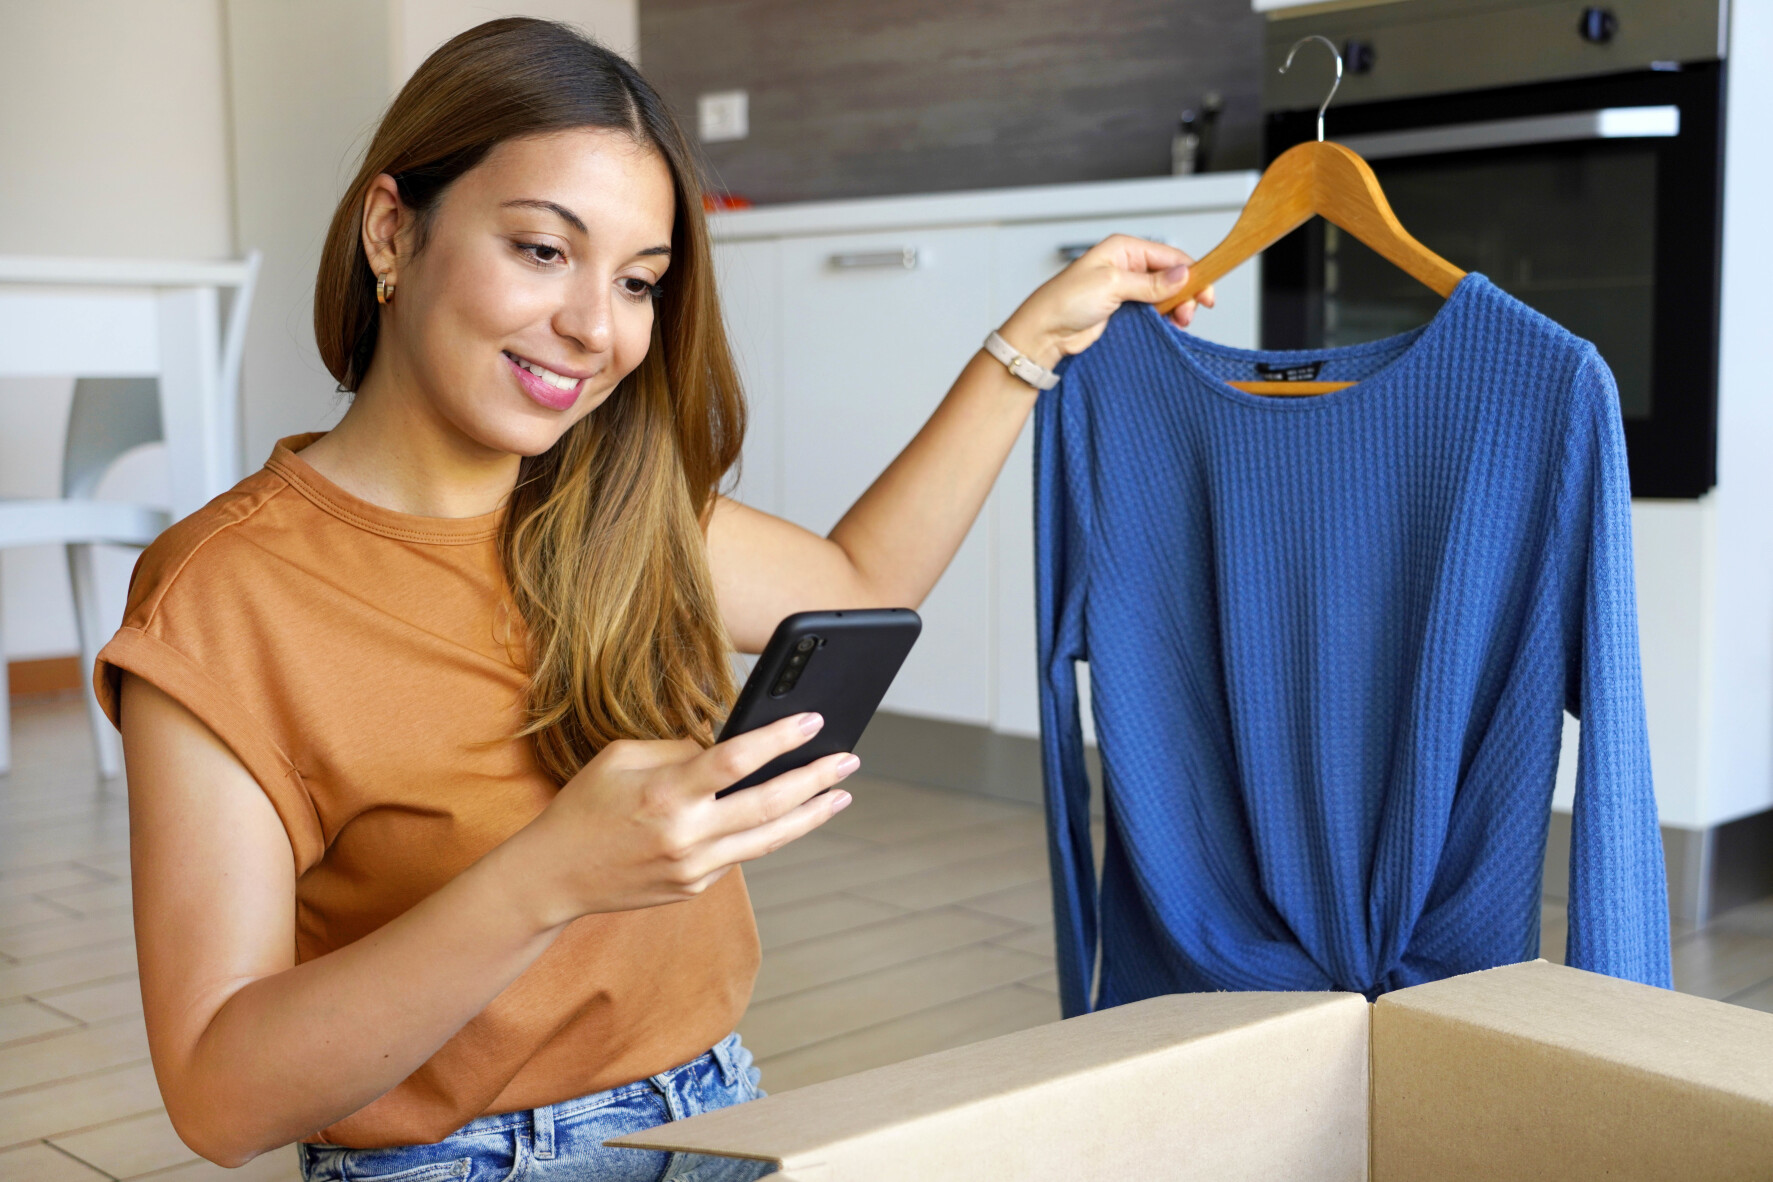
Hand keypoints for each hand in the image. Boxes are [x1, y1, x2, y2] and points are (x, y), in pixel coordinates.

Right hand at [517, 713, 856, 923]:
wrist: (555, 876)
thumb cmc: (587, 805)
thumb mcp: (622, 758)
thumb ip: (679, 751)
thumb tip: (734, 745)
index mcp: (664, 793)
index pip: (735, 761)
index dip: (779, 739)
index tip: (814, 721)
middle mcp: (684, 835)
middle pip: (767, 805)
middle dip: (815, 779)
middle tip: (849, 759)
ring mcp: (693, 868)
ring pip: (768, 839)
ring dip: (811, 814)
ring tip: (840, 793)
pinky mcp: (695, 888)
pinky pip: (741, 855)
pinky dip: (767, 832)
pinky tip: (790, 814)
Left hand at [997, 235, 1215, 367]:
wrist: (1044, 333)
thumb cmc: (1065, 301)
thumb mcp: (1112, 285)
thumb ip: (1150, 283)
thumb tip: (1183, 275)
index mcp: (1123, 249)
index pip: (1169, 256)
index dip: (1191, 273)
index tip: (1206, 293)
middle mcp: (1126, 266)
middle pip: (1170, 276)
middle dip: (1184, 294)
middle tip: (1189, 314)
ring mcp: (1125, 289)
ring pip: (1164, 295)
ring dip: (1175, 308)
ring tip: (1179, 322)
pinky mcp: (1122, 310)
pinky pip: (1152, 311)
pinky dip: (1164, 319)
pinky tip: (1168, 326)